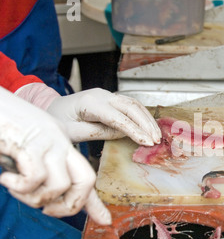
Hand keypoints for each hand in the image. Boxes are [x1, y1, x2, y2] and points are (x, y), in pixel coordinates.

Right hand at [0, 87, 110, 224]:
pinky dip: (19, 187)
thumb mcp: (22, 154)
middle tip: (45, 210)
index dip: (95, 203)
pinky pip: (36, 177)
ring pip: (60, 184)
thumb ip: (37, 174)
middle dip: (70, 206)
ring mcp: (47, 139)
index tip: (105, 220)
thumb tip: (46, 203)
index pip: (85, 175)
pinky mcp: (29, 141)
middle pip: (86, 180)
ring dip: (35, 198)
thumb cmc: (0, 129)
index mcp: (61, 143)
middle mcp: (60, 140)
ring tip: (15, 188)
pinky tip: (5, 178)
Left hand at [46, 88, 160, 144]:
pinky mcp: (111, 99)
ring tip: (156, 136)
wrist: (52, 109)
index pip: (118, 117)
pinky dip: (143, 116)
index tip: (147, 143)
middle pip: (130, 107)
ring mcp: (107, 95)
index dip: (135, 130)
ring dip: (147, 120)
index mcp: (89, 102)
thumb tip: (123, 134)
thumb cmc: (58, 121)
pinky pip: (131, 105)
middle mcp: (101, 94)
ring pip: (134, 104)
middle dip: (146, 124)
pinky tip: (149, 127)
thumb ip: (97, 132)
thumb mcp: (72, 132)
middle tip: (156, 141)